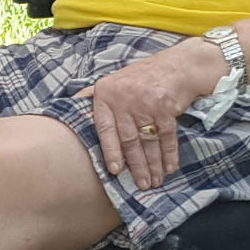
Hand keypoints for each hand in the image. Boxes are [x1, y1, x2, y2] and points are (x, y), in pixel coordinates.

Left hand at [78, 38, 226, 190]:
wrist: (179, 65)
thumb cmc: (144, 76)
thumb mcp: (114, 81)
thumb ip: (93, 95)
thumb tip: (70, 105)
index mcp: (107, 93)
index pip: (104, 128)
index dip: (110, 151)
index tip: (115, 171)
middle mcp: (124, 99)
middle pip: (129, 139)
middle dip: (136, 165)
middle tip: (141, 184)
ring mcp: (146, 103)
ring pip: (148, 142)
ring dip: (153, 164)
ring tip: (154, 181)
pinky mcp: (166, 107)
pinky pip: (167, 137)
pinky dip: (169, 155)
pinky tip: (169, 168)